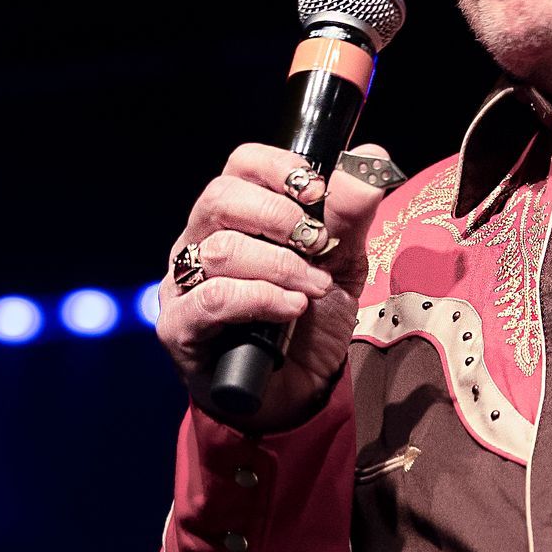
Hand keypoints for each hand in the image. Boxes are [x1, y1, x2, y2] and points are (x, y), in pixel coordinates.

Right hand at [156, 141, 393, 429]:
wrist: (299, 394)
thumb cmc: (309, 323)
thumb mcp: (340, 263)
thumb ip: (350, 213)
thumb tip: (372, 157)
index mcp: (234, 217)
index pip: (240, 166)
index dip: (280, 169)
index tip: (319, 193)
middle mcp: (199, 242)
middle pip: (220, 198)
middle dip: (279, 217)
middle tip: (319, 245)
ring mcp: (183, 285)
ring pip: (220, 250)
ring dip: (280, 266)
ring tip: (315, 289)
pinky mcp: (180, 328)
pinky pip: (213, 298)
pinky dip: (260, 298)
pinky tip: (291, 308)